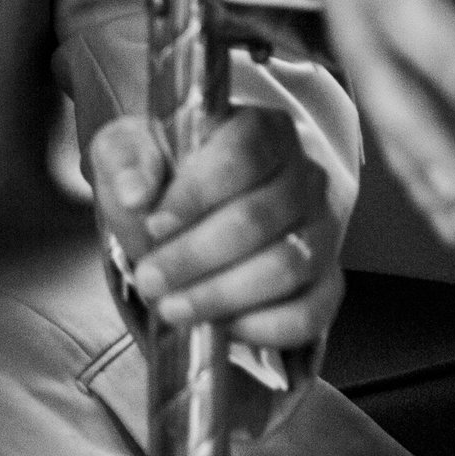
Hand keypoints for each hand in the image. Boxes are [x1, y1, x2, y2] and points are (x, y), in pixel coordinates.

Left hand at [83, 107, 345, 353]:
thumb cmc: (161, 177)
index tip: (154, 225)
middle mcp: (304, 174)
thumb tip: (134, 193)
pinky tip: (223, 327)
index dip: (197, 194)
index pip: (242, 154)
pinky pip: (313, 310)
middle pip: (260, 217)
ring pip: (287, 266)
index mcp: (261, 129)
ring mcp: (322, 229)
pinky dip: (265, 326)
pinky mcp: (327, 280)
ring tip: (172, 307)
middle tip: (150, 279)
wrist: (184, 219)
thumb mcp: (128, 153)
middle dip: (196, 256)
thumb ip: (127, 161)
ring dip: (223, 294)